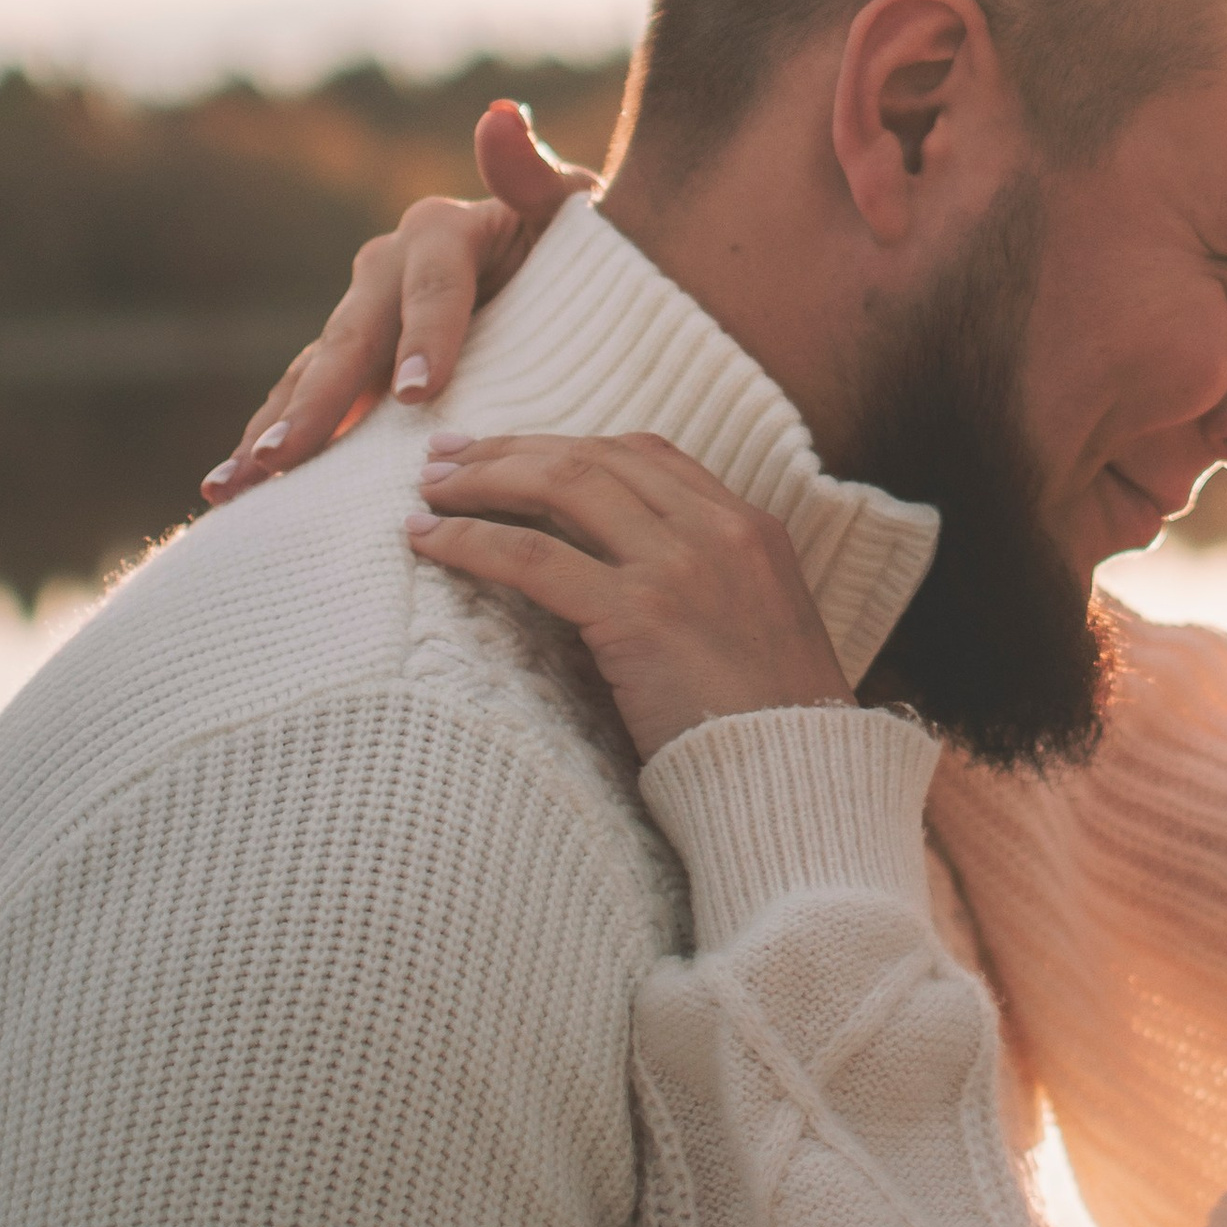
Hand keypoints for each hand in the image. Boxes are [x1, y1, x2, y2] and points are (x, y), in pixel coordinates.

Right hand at [201, 103, 594, 502]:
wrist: (560, 279)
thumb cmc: (579, 249)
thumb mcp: (568, 207)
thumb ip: (532, 172)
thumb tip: (499, 114)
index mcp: (441, 230)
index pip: (433, 284)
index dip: (425, 335)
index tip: (416, 394)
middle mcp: (386, 268)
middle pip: (352, 338)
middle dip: (318, 402)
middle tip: (286, 459)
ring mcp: (360, 316)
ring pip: (310, 375)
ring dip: (270, 431)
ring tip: (232, 486)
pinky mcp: (350, 363)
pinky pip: (304, 402)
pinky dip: (272, 443)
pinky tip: (233, 492)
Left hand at [405, 430, 853, 761]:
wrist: (798, 781)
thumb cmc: (773, 726)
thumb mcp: (758, 628)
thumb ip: (707, 585)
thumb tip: (623, 579)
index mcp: (750, 526)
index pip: (646, 454)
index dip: (568, 444)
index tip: (512, 451)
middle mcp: (716, 530)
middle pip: (594, 457)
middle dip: (511, 449)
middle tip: (446, 455)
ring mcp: (678, 568)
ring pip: (560, 486)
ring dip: (483, 479)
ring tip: (429, 487)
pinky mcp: (637, 615)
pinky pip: (533, 557)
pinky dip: (471, 540)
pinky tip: (428, 540)